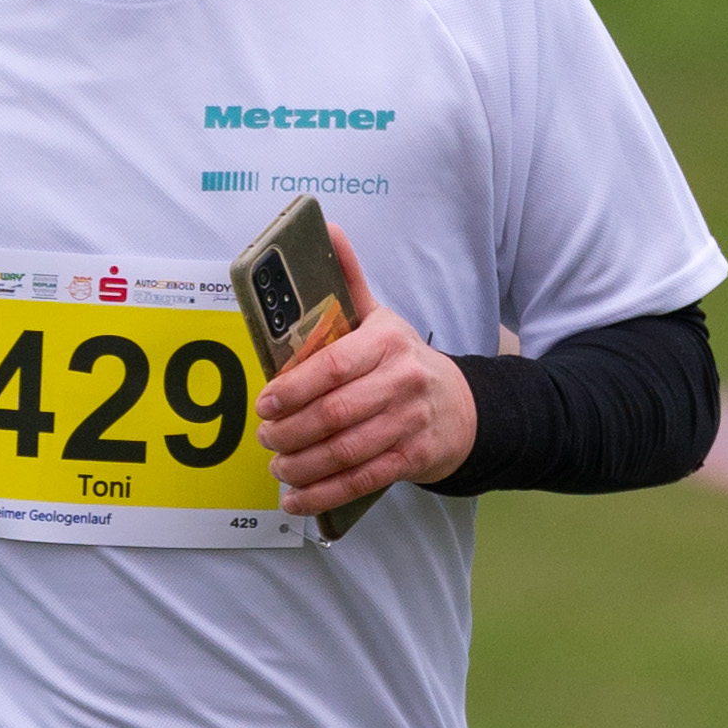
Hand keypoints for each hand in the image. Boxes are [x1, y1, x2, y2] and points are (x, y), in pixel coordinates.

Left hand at [252, 230, 477, 514]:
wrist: (462, 407)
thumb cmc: (404, 361)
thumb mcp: (381, 320)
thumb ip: (349, 282)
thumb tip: (328, 230)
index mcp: (387, 342)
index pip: (333, 365)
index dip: (293, 388)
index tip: (264, 402)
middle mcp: (402, 381)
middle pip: (335, 414)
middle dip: (290, 431)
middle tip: (265, 436)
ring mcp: (409, 423)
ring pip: (345, 452)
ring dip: (301, 465)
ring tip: (277, 465)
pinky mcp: (412, 458)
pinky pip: (361, 480)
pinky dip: (323, 494)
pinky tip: (296, 498)